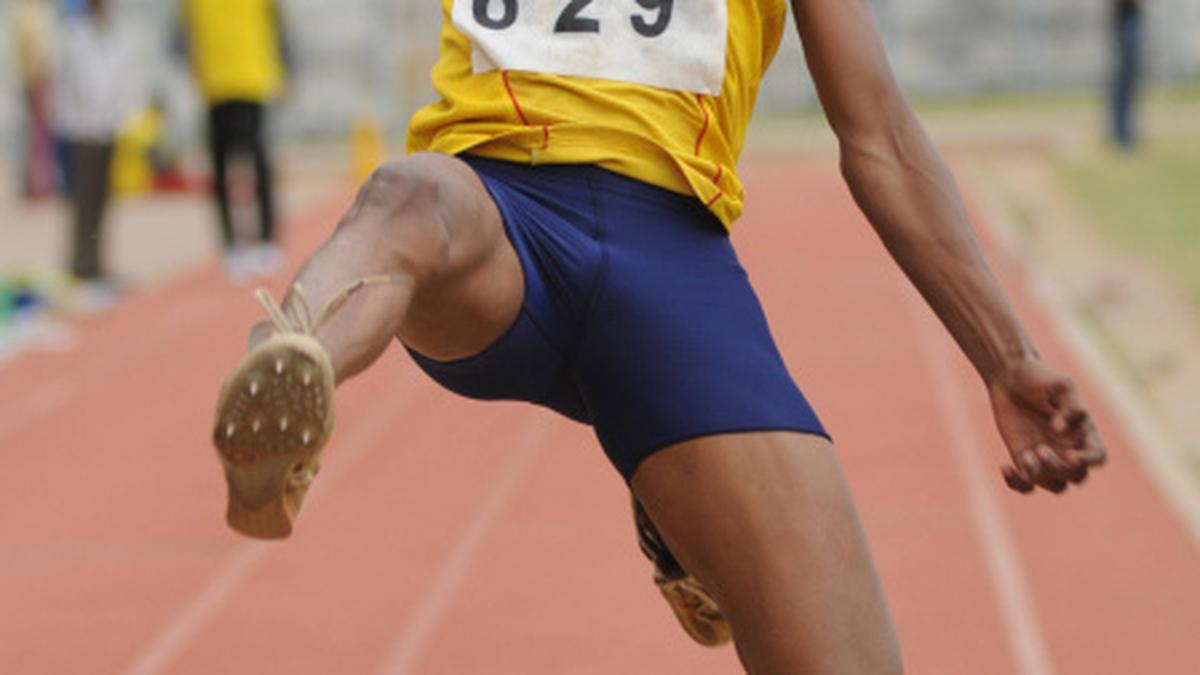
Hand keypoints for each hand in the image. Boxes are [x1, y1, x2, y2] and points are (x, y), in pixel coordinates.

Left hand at [987, 359, 1106, 493]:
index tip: (1070, 455)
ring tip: (1026, 455)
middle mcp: (1069, 448)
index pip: (1098, 457)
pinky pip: (1027, 486)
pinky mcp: (1024, 459)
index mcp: (1083, 432)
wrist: (1009, 378)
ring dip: (1040, 477)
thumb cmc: (1039, 378)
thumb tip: (1061, 430)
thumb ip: (1070, 405)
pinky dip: (1017, 484)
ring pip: (1055, 486)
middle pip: (1076, 477)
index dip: (1088, 462)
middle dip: (1058, 468)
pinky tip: (1005, 466)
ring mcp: (1047, 457)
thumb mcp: (1061, 384)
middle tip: (1040, 449)